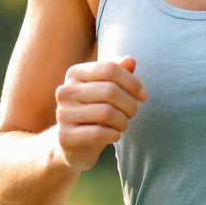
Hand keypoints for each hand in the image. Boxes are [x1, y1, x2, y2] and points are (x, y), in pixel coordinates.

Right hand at [51, 56, 147, 170]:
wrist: (73, 143)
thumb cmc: (94, 112)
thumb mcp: (107, 91)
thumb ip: (118, 73)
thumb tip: (130, 60)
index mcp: (75, 74)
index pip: (110, 68)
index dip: (132, 82)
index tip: (143, 96)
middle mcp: (65, 91)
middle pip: (110, 91)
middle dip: (130, 105)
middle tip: (132, 114)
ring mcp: (62, 114)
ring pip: (107, 113)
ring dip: (123, 122)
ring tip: (122, 125)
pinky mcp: (65, 137)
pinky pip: (99, 133)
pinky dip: (114, 135)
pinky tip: (114, 136)